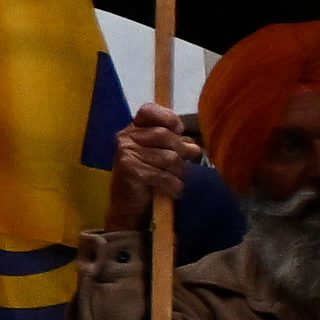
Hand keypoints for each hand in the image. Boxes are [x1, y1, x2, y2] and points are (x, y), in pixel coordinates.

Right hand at [108, 110, 201, 230]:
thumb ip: (175, 145)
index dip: (169, 118)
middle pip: (165, 135)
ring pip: (169, 157)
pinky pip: (164, 175)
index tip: (179, 131)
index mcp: (132, 130)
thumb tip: (193, 145)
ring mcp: (126, 153)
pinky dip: (175, 186)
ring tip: (175, 181)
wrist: (127, 209)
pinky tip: (173, 191)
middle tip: (184, 166)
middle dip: (182, 152)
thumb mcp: (160, 157)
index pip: (149, 111)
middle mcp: (126, 138)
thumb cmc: (147, 181)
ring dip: (179, 173)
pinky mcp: (131, 171)